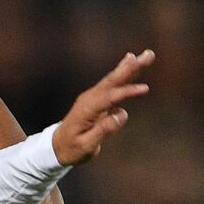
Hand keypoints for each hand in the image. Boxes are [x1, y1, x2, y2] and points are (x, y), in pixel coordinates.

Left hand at [52, 50, 154, 165]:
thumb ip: (103, 131)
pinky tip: (129, 60)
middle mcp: (89, 99)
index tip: (145, 89)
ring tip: (145, 54)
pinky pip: (112, 83)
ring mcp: (92, 97)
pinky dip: (122, 72)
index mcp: (86, 110)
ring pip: (113, 79)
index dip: (127, 93)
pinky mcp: (96, 98)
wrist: (56, 146)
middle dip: (130, 67)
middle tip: (148, 54)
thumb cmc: (71, 149)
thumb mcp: (86, 146)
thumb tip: (121, 113)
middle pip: (112, 81)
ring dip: (129, 66)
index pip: (110, 98)